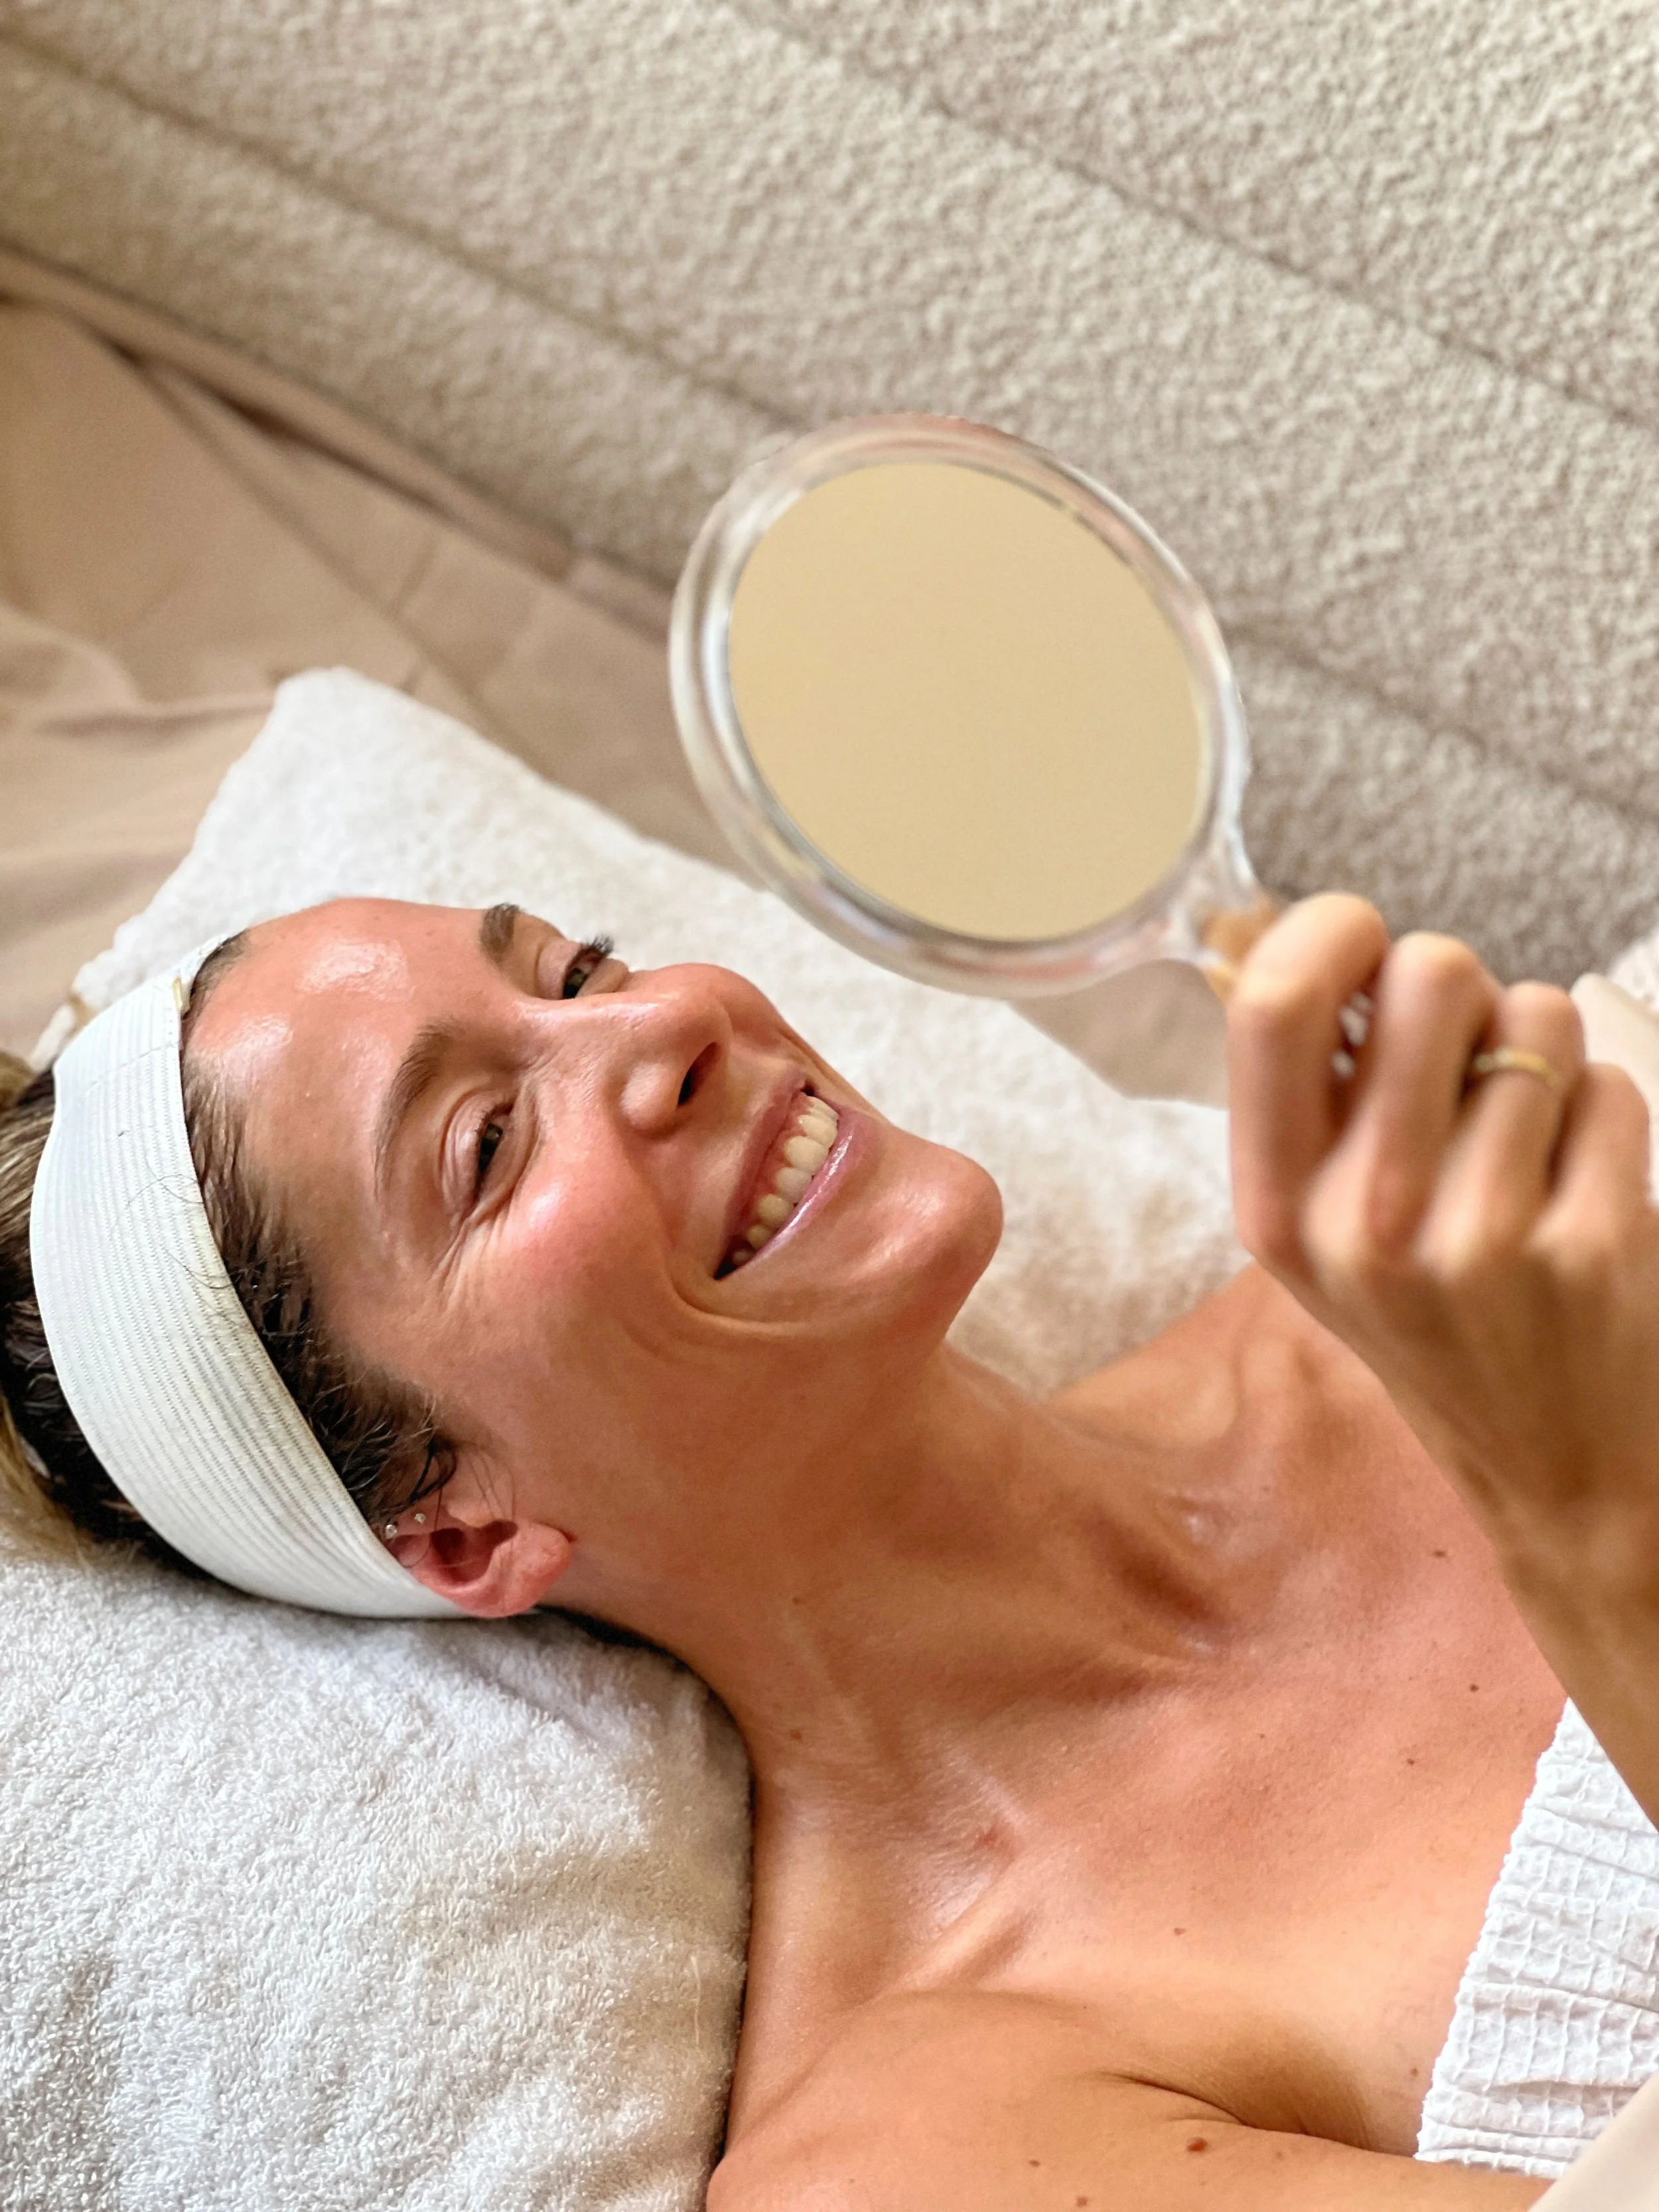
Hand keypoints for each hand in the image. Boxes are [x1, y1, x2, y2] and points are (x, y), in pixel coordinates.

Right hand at [1227, 895, 1658, 1821]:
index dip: (1332, 929)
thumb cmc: (1440, 1327)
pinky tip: (1576, 1191)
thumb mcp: (1325, 1233)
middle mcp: (1364, 1226)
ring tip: (1523, 1141)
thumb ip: (1303, 1094)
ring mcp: (1480, 1238)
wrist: (1563, 1478)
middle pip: (1429, 974)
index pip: (1277, 1004)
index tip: (1363, 943)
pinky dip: (1604, 1117)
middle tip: (1463, 1059)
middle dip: (1461, 989)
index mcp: (1278, 1211)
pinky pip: (1609, 1086)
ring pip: (1537, 1017)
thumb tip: (1266, 926)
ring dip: (1542, 1054)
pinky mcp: (1589, 1244)